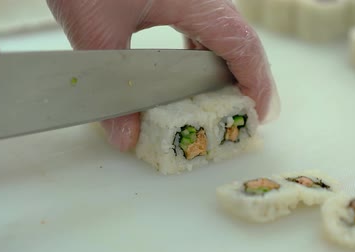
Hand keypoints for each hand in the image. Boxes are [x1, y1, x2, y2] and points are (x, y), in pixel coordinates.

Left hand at [47, 0, 278, 151]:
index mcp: (195, 0)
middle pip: (238, 38)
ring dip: (223, 64)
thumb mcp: (96, 30)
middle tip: (243, 112)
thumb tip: (126, 136)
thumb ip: (111, 87)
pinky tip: (187, 69)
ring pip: (220, 30)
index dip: (256, 82)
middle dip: (246, 78)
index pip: (241, 44)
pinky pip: (200, 23)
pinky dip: (202, 50)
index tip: (258, 113)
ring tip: (218, 98)